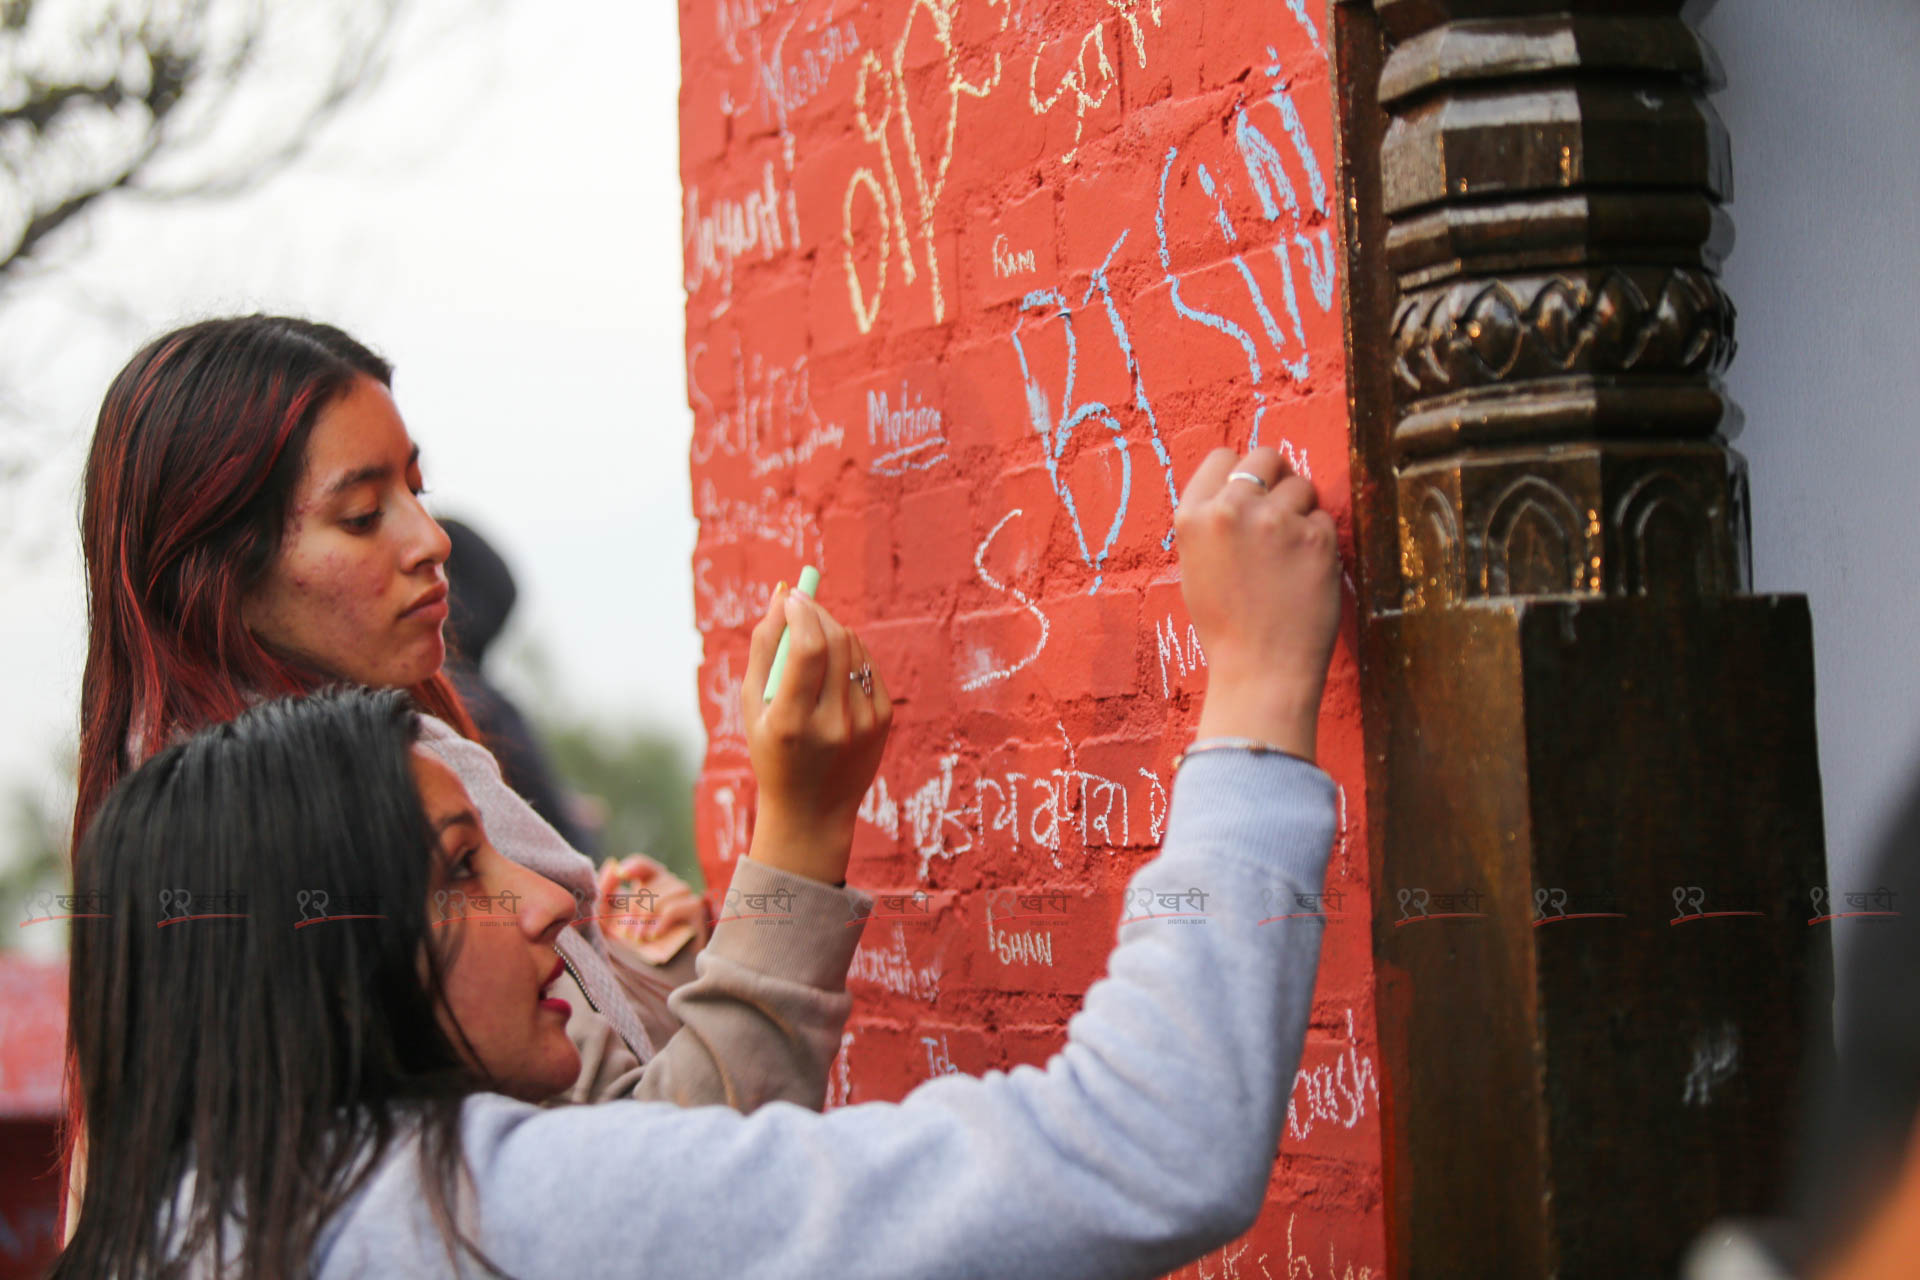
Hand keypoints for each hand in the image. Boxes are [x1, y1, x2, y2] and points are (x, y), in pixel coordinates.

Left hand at [595, 854, 707, 955]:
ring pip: (670, 890)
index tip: (620, 875)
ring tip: (639, 939)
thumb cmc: (630, 951)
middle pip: (655, 880)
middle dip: (636, 905)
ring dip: (648, 914)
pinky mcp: (698, 917)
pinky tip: (653, 936)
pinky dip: (662, 920)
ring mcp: (687, 901)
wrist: (653, 980)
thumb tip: (613, 865)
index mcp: (650, 887)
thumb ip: (605, 893)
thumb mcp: (608, 922)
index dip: (634, 866)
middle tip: (626, 933)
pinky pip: (679, 907)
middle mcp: (671, 890)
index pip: (644, 864)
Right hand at [740, 584, 891, 883]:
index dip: (802, 613)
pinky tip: (833, 666)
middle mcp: (834, 723)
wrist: (811, 812)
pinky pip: (868, 666)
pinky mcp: (884, 721)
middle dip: (817, 614)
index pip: (808, 649)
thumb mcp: (754, 706)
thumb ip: (764, 647)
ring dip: (833, 631)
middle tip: (801, 606)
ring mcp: (865, 724)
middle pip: (835, 642)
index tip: (791, 597)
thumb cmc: (772, 753)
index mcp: (794, 722)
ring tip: (812, 640)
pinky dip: (850, 655)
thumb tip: (781, 593)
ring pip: (854, 649)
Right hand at [1175, 446, 1340, 760]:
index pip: (1222, 457)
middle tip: (1280, 512)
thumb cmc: (1227, 627)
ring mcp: (1276, 521)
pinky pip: (1326, 520)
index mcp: (1194, 517)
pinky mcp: (1317, 538)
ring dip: (1303, 512)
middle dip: (1278, 478)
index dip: (1240, 472)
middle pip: (1267, 456)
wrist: (1261, 672)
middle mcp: (1232, 510)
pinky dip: (1321, 543)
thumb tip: (1242, 485)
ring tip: (1291, 555)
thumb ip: (1213, 522)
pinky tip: (1305, 574)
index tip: (1251, 493)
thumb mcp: (1196, 567)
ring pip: (1303, 487)